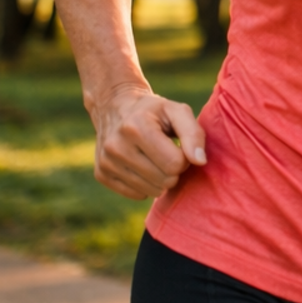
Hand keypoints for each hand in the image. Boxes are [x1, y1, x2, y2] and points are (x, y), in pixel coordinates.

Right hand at [88, 84, 205, 200]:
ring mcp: (106, 162)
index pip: (175, 163)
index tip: (179, 147)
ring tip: (155, 159)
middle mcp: (116, 146)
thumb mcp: (177, 111)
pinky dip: (146, 185)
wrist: (115, 107)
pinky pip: (136, 195)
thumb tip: (200, 161)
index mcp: (136, 127)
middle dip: (174, 170)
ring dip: (161, 179)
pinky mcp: (101, 174)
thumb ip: (193, 134)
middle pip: (164, 180)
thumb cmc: (154, 111)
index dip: (184, 158)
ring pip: (151, 191)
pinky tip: (143, 166)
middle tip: (168, 153)